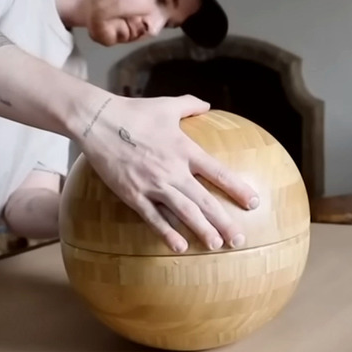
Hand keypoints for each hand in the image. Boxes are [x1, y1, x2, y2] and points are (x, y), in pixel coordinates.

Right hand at [76, 94, 258, 252]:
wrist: (97, 120)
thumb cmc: (134, 111)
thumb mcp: (166, 105)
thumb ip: (190, 105)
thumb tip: (208, 104)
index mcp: (184, 148)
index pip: (218, 172)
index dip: (237, 188)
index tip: (254, 203)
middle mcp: (172, 169)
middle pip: (204, 200)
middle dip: (224, 221)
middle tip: (239, 240)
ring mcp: (152, 184)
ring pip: (183, 212)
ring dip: (202, 230)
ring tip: (216, 245)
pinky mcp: (132, 194)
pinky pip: (153, 217)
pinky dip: (167, 232)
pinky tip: (180, 247)